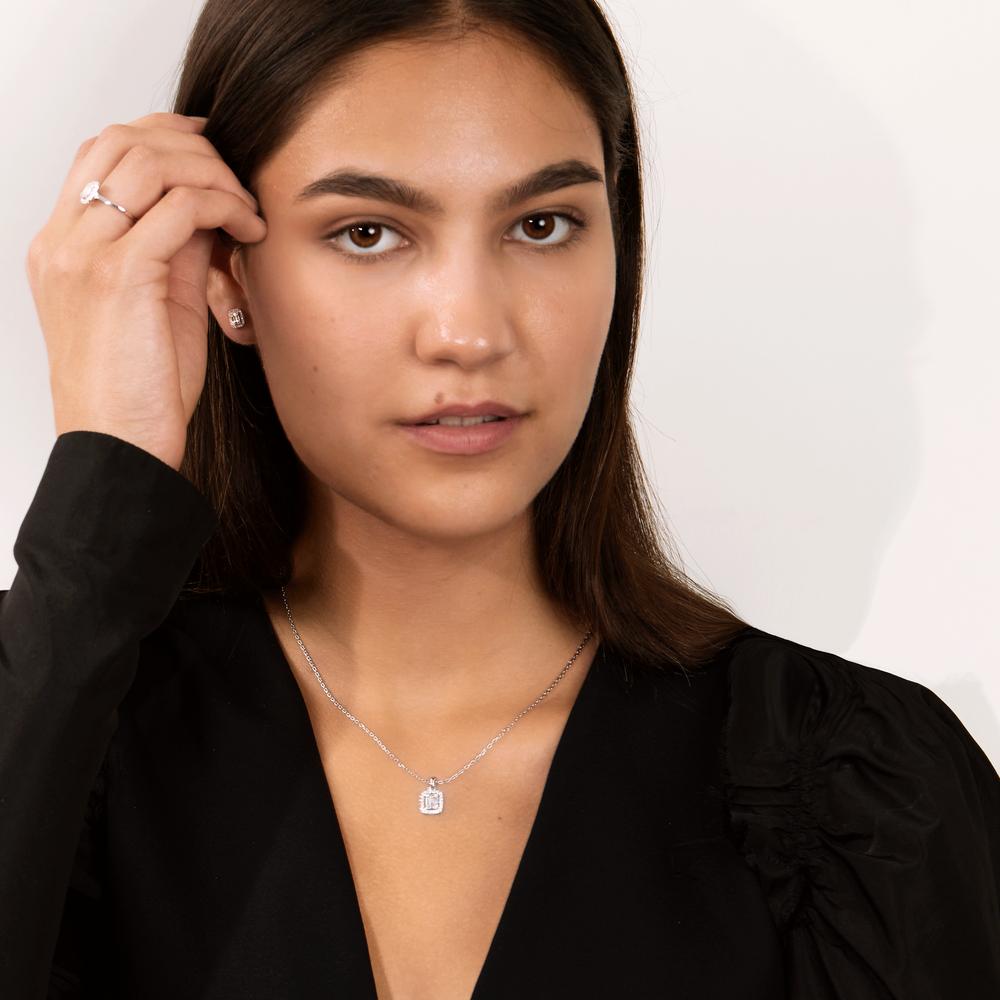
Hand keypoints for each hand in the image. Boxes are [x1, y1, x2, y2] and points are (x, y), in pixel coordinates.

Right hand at [24, 112, 266, 470]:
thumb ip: (172, 251)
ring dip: (214, 175)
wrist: (119, 445)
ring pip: (151, 163)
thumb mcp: (155, 305)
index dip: (161, 137)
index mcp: (62, 245)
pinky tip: (249, 230)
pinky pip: (180, 208)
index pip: (101, 151)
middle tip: (238, 176)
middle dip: (193, 146)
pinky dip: (224, 207)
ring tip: (248, 208)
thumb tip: (211, 208)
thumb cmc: (139, 389)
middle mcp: (64, 239)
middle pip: (123, 140)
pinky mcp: (119, 275)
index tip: (213, 152)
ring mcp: (85, 253)